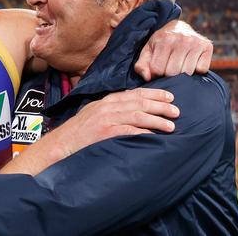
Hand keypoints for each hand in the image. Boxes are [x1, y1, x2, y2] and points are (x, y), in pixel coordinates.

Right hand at [57, 88, 178, 157]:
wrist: (61, 144)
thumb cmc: (78, 133)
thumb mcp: (94, 114)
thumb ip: (112, 110)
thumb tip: (134, 111)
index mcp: (106, 101)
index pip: (134, 93)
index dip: (154, 94)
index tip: (169, 96)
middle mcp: (107, 107)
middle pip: (139, 102)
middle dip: (160, 105)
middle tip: (176, 111)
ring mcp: (105, 119)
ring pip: (137, 115)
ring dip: (157, 120)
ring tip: (171, 125)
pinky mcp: (105, 133)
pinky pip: (129, 131)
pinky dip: (143, 132)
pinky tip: (155, 136)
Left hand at [135, 20, 212, 80]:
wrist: (178, 27)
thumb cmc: (160, 42)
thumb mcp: (148, 50)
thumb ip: (141, 65)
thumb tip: (147, 77)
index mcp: (165, 39)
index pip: (158, 69)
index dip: (156, 73)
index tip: (158, 68)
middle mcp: (181, 39)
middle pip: (173, 72)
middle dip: (168, 74)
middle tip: (169, 66)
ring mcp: (195, 42)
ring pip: (187, 72)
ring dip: (182, 73)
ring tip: (179, 65)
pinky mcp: (207, 46)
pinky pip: (202, 69)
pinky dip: (196, 70)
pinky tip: (191, 62)